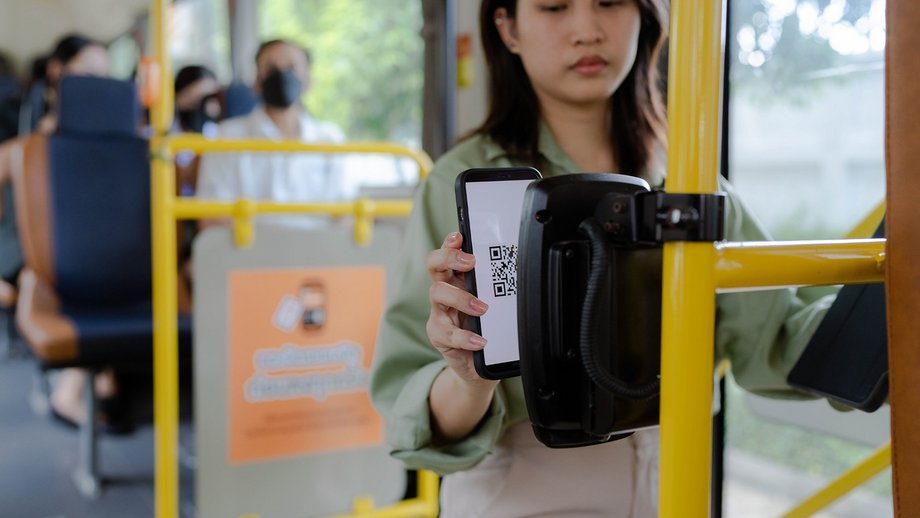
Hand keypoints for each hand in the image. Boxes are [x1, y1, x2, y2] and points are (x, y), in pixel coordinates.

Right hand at [425, 232, 497, 388]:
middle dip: (449, 258)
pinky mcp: (439, 335)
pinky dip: (465, 336)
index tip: (460, 237)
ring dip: (461, 298)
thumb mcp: (498, 304)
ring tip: (482, 309)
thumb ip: (502, 288)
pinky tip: (480, 341)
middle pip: (434, 265)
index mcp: (459, 278)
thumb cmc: (491, 328)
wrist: (481, 365)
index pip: (448, 253)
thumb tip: (527, 271)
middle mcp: (445, 290)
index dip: (450, 243)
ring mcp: (439, 312)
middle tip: (470, 263)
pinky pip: (446, 332)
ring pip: (437, 293)